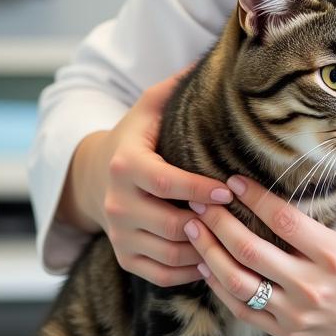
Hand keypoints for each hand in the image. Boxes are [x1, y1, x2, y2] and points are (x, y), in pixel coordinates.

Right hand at [76, 66, 239, 287]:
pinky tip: (215, 259)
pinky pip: (161, 274)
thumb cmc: (136, 138)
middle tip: (240, 218)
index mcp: (126, 165)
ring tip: (234, 239)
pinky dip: (190, 272)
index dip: (199, 189)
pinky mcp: (124, 257)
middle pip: (170, 223)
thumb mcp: (149, 108)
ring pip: (169, 253)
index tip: (228, 189)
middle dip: (208, 223)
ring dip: (204, 249)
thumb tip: (210, 62)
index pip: (166, 182)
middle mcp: (117, 203)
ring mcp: (119, 234)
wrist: (96, 175)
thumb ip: (175, 87)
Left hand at [185, 176, 335, 335]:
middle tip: (200, 200)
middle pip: (250, 249)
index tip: (234, 180)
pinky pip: (242, 310)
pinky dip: (219, 288)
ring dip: (210, 251)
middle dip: (219, 221)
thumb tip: (335, 171)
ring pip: (237, 281)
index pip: (283, 220)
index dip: (254, 197)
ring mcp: (296, 313)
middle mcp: (311, 286)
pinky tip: (206, 265)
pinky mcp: (287, 332)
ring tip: (192, 228)